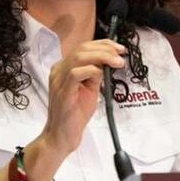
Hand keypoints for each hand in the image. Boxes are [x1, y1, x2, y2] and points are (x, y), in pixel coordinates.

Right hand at [40, 39, 125, 160]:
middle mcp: (59, 70)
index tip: (119, 49)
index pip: (83, 47)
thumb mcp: (89, 89)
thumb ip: (95, 74)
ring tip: (117, 62)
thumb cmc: (75, 114)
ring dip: (101, 57)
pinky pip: (75, 73)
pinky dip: (91, 70)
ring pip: (79, 57)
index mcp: (64, 68)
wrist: (62, 135)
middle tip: (121, 54)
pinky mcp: (62, 91)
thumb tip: (108, 62)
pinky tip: (101, 74)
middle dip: (105, 48)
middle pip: (82, 49)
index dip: (103, 45)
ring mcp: (58, 80)